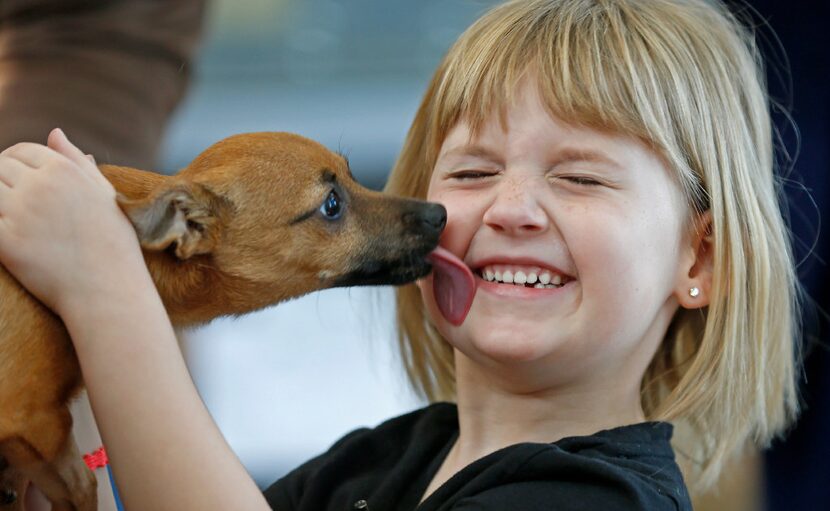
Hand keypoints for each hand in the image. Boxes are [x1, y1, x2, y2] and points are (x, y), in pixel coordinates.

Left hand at [0, 129, 144, 316]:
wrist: (109, 290)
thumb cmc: (113, 244)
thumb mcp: (104, 195)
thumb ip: (76, 162)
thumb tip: (53, 132)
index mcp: (64, 171)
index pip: (22, 151)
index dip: (16, 162)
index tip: (18, 182)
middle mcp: (40, 186)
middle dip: (1, 181)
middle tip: (13, 204)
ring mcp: (19, 213)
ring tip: (11, 218)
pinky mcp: (4, 241)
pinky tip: (6, 236)